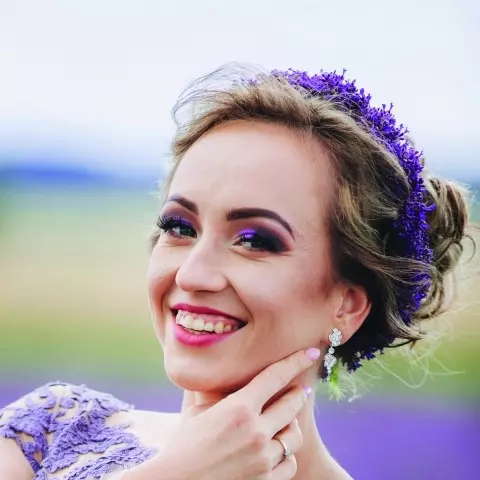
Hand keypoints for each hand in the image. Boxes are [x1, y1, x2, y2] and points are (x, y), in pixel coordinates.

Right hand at [130, 348, 319, 479]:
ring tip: (284, 423)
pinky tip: (276, 450)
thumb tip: (221, 367)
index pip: (276, 376)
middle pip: (293, 404)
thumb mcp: (198, 410)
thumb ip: (218, 390)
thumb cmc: (183, 444)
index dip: (296, 361)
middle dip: (298, 395)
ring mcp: (262, 459)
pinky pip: (290, 462)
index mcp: (239, 408)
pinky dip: (285, 455)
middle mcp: (255, 432)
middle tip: (299, 391)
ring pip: (294, 435)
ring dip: (290, 426)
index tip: (312, 352)